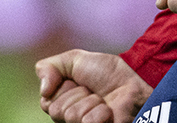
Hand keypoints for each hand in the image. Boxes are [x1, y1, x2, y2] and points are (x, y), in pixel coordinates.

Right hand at [36, 49, 151, 122]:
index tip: (78, 81)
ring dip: (91, 102)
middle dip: (77, 94)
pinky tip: (109, 112)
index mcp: (60, 102)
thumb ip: (49, 67)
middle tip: (92, 90)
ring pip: (72, 116)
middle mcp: (69, 118)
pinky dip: (100, 113)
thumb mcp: (74, 59)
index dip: (62, 87)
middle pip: (57, 110)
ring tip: (103, 100)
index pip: (46, 101)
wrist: (133, 82)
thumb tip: (43, 90)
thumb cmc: (107, 73)